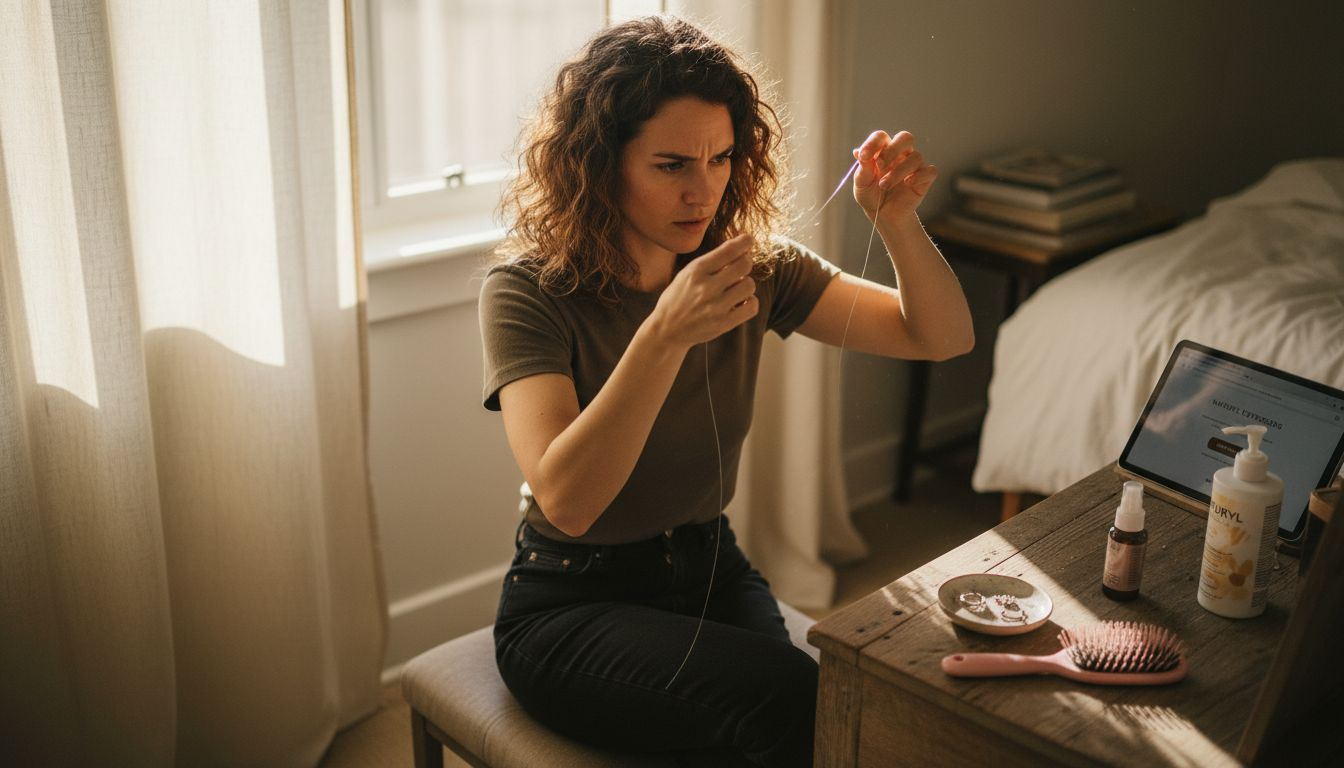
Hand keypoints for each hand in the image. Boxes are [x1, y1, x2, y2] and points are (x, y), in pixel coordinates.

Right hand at [647, 234, 757, 348]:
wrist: (667, 330)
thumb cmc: (679, 297)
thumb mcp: (687, 273)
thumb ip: (711, 261)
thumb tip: (741, 247)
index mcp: (696, 270)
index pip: (729, 250)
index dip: (745, 242)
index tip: (748, 240)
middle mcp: (706, 287)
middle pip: (744, 265)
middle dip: (745, 262)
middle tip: (740, 267)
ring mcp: (716, 307)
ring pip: (750, 285)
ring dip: (746, 284)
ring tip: (735, 288)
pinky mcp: (724, 324)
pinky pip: (752, 306)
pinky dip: (750, 302)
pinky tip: (740, 302)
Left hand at [852, 130, 936, 220]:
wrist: (883, 215)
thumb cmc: (871, 196)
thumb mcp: (861, 184)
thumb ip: (863, 168)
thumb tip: (857, 151)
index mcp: (883, 150)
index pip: (881, 137)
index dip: (873, 143)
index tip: (864, 156)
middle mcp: (901, 154)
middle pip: (905, 138)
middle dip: (892, 149)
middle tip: (880, 165)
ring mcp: (914, 166)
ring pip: (916, 157)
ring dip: (898, 171)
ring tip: (884, 185)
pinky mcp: (925, 179)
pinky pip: (930, 171)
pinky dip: (919, 176)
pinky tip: (908, 183)